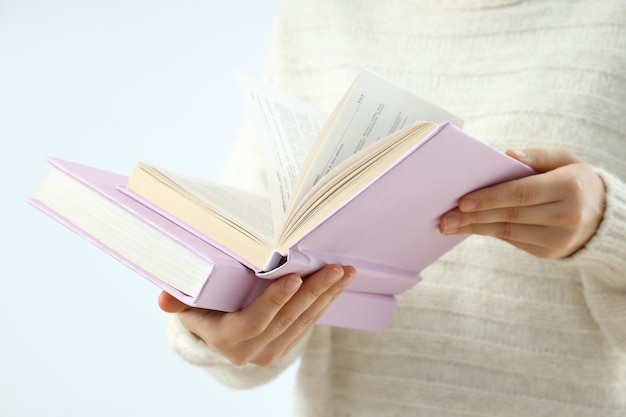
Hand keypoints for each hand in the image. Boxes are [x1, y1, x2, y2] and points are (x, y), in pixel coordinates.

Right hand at [159, 264, 356, 366]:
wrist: (216, 336)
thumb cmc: (203, 310)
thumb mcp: (188, 306)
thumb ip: (178, 302)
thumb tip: (162, 297)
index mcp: (227, 339)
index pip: (255, 321)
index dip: (275, 301)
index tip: (295, 278)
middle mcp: (251, 351)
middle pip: (287, 320)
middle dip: (314, 292)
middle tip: (334, 269)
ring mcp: (271, 351)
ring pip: (304, 321)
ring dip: (327, 296)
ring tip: (345, 272)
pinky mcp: (285, 347)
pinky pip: (309, 324)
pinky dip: (325, 303)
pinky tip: (339, 284)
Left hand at [439, 148, 605, 258]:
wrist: (602, 216)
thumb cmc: (574, 180)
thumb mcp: (565, 159)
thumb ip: (537, 156)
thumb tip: (507, 155)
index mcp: (569, 187)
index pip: (521, 193)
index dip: (490, 198)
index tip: (462, 201)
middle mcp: (567, 216)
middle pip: (510, 215)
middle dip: (473, 217)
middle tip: (444, 218)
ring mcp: (559, 238)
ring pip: (507, 232)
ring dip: (474, 228)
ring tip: (448, 226)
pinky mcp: (549, 252)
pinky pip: (512, 240)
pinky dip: (488, 232)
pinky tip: (469, 227)